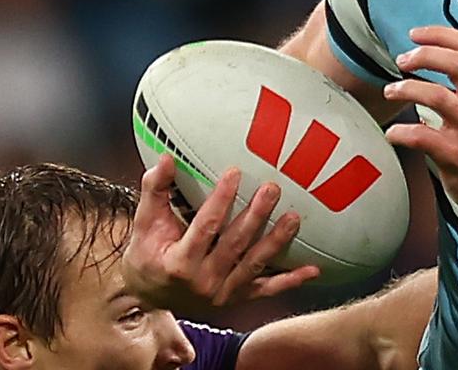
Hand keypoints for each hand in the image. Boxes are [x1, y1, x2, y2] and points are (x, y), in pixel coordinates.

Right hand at [122, 153, 319, 309]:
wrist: (148, 295)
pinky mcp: (237, 298)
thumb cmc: (148, 253)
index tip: (235, 172)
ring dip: (276, 241)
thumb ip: (155, 190)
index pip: (205, 227)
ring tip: (294, 218)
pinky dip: (290, 281)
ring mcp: (222, 292)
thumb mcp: (145, 223)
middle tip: (272, 189)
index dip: (221, 199)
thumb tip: (165, 158)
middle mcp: (203, 281)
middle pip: (235, 244)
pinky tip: (313, 270)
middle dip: (255, 216)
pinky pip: (267, 290)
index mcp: (179, 262)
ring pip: (254, 264)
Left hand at [384, 25, 457, 219]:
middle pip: (457, 64)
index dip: (441, 34)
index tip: (417, 35)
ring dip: (408, 89)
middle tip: (403, 59)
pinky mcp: (456, 155)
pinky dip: (402, 132)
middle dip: (425, 55)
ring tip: (391, 91)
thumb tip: (441, 58)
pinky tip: (392, 133)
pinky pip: (422, 137)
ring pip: (438, 96)